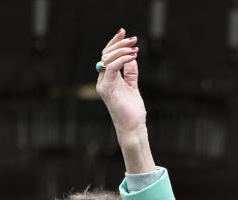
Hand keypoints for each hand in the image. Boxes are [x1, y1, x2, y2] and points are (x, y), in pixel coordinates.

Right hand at [95, 28, 154, 172]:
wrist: (133, 128)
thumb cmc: (133, 112)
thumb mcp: (133, 87)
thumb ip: (130, 73)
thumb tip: (132, 57)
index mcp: (108, 79)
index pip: (107, 56)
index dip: (115, 42)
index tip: (124, 33)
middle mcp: (102, 81)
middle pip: (106, 54)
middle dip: (119, 43)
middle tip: (134, 39)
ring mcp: (103, 85)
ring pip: (107, 58)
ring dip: (122, 50)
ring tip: (135, 48)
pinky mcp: (108, 89)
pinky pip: (112, 68)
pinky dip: (122, 59)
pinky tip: (132, 56)